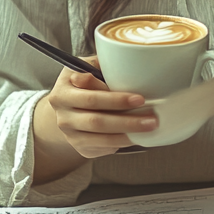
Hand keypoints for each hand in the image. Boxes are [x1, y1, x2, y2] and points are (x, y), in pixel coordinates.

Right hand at [32, 65, 156, 177]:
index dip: (116, 100)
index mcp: (62, 94)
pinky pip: (104, 149)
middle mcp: (63, 117)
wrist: (67, 107)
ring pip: (102, 139)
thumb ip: (99, 67)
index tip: (140, 99)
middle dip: (127, 121)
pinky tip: (137, 135)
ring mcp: (71, 136)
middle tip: (151, 119)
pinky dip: (123, 143)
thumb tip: (119, 64)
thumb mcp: (84, 68)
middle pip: (97, 122)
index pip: (92, 99)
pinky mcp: (81, 149)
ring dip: (128, 135)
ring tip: (149, 128)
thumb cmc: (81, 82)